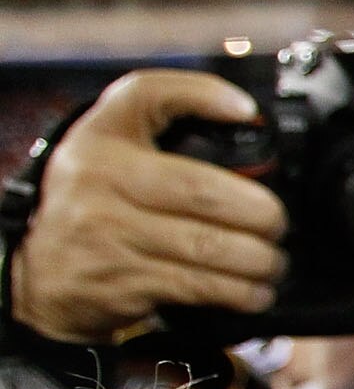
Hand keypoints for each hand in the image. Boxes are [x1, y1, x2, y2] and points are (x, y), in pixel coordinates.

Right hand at [11, 70, 288, 344]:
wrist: (41, 274)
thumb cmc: (95, 200)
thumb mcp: (113, 144)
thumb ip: (168, 112)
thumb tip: (243, 110)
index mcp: (101, 140)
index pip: (147, 97)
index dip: (204, 97)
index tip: (248, 114)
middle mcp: (98, 183)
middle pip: (203, 192)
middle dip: (261, 212)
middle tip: (278, 223)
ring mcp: (108, 235)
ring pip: (208, 246)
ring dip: (259, 260)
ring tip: (272, 261)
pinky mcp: (122, 281)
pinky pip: (198, 285)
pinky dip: (239, 291)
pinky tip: (254, 291)